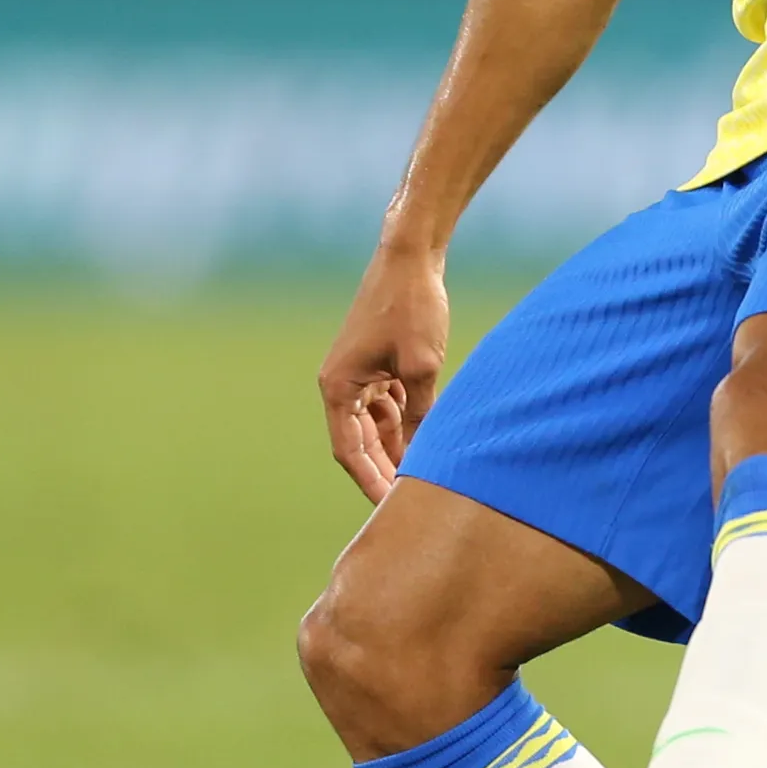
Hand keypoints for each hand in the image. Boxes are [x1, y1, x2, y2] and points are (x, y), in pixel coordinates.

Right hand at [317, 242, 451, 501]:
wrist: (411, 256)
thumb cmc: (412, 307)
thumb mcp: (421, 368)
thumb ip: (420, 415)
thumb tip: (425, 457)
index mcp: (338, 387)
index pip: (350, 452)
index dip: (370, 483)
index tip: (391, 511)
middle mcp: (341, 383)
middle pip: (361, 443)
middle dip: (385, 471)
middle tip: (412, 504)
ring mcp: (359, 373)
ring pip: (377, 426)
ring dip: (398, 449)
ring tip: (424, 479)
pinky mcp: (377, 363)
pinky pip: (388, 405)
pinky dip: (406, 423)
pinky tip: (429, 442)